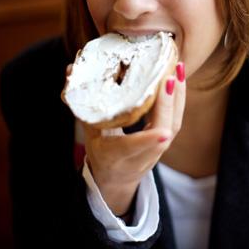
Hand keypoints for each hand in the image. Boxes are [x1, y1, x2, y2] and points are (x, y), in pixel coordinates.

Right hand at [82, 62, 185, 215]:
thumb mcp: (87, 134)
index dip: (147, 140)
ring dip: (178, 96)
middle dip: (167, 106)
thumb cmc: (100, 153)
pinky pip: (176, 119)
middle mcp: (141, 156)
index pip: (132, 150)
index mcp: (116, 157)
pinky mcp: (166, 140)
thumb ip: (82, 106)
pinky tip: (179, 78)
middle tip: (170, 77)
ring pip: (173, 124)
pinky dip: (179, 98)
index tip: (163, 133)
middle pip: (161, 134)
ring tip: (178, 70)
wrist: (117, 179)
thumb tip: (70, 71)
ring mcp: (157, 150)